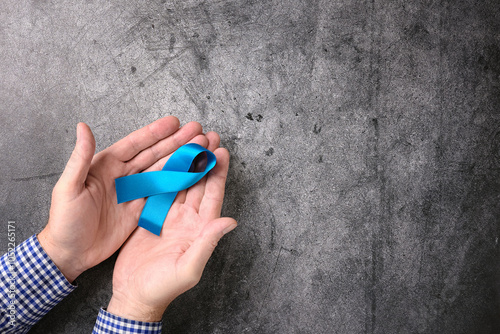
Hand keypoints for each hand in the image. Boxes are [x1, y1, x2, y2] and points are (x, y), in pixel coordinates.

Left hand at [38, 116, 206, 281]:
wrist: (70, 253)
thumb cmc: (64, 221)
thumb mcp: (68, 188)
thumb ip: (80, 158)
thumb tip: (82, 127)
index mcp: (106, 165)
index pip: (135, 144)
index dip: (155, 133)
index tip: (174, 123)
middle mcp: (123, 175)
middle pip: (154, 154)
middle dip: (176, 142)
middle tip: (197, 131)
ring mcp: (134, 192)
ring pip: (162, 171)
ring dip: (181, 159)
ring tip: (201, 149)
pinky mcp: (141, 209)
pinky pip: (163, 193)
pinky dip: (178, 183)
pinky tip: (192, 174)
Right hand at [107, 133, 236, 321]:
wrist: (134, 295)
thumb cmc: (163, 287)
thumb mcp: (188, 268)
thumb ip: (208, 243)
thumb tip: (231, 222)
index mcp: (200, 229)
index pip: (213, 196)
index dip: (218, 174)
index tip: (222, 152)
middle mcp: (187, 219)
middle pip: (198, 183)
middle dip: (204, 159)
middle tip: (207, 136)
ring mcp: (169, 217)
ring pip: (180, 182)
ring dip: (186, 162)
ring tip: (189, 140)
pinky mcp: (151, 217)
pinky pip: (159, 190)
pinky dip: (163, 173)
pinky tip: (165, 158)